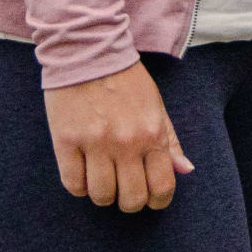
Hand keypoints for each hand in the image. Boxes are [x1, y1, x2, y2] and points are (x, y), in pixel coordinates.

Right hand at [45, 61, 191, 209]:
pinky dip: (79, 186)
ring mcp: (94, 142)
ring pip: (101, 196)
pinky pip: (73, 184)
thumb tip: (186, 170)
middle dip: (130, 202)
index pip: (162, 187)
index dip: (158, 201)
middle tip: (124, 190)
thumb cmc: (126, 79)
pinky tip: (83, 172)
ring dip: (103, 195)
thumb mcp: (156, 105)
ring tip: (102, 179)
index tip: (150, 198)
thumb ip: (170, 140)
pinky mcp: (65, 140)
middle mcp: (125, 142)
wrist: (88, 49)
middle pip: (131, 199)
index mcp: (152, 133)